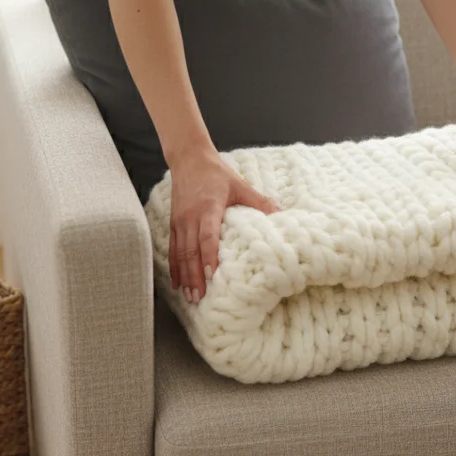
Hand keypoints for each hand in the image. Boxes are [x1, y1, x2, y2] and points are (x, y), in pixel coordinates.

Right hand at [169, 151, 278, 301]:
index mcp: (208, 207)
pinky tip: (177, 283)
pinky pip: (172, 248)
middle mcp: (191, 217)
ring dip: (184, 276)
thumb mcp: (241, 185)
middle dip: (194, 276)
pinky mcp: (173, 223)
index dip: (209, 256)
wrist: (189, 158)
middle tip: (199, 297)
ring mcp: (179, 221)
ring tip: (189, 296)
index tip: (212, 275)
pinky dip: (174, 267)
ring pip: (179, 253)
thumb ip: (261, 202)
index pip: (207, 236)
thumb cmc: (217, 173)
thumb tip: (284, 216)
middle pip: (190, 250)